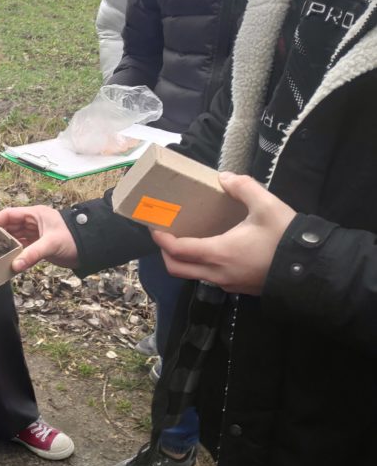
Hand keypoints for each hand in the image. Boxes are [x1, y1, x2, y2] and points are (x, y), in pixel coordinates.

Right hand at [0, 206, 78, 272]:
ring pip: (14, 238)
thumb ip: (32, 254)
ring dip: (5, 246)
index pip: (9, 214)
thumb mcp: (51, 244)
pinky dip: (14, 254)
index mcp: (34, 214)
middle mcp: (32, 223)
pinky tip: (7, 262)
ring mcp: (34, 235)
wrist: (90, 249)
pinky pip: (21, 248)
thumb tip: (15, 266)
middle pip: (9, 227)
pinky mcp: (38, 246)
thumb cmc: (73, 239)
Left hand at [150, 172, 295, 294]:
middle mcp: (217, 273)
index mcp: (219, 253)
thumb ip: (243, 187)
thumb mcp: (267, 205)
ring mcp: (227, 284)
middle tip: (164, 234)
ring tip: (185, 238)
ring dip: (183, 260)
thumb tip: (224, 178)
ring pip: (193, 275)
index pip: (178, 250)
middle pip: (177, 268)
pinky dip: (200, 265)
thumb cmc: (285, 238)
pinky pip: (209, 278)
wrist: (311, 270)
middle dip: (165, 253)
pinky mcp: (238, 288)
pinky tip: (210, 248)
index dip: (161, 238)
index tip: (153, 225)